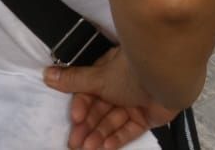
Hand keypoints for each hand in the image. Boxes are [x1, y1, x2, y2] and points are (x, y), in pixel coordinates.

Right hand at [44, 49, 174, 149]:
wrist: (167, 77)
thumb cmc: (131, 71)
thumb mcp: (98, 77)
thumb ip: (74, 81)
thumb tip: (46, 75)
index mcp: (110, 71)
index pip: (90, 92)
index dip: (82, 106)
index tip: (75, 118)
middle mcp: (122, 86)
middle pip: (101, 110)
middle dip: (87, 126)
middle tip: (74, 143)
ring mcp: (136, 102)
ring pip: (113, 121)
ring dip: (99, 135)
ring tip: (88, 148)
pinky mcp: (148, 116)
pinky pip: (129, 129)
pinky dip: (117, 139)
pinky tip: (104, 148)